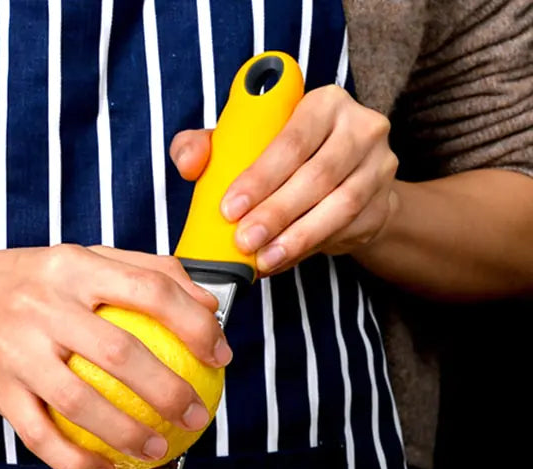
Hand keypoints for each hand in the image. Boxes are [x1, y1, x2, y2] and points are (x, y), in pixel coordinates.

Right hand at [0, 244, 230, 468]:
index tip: (221, 356)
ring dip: (128, 435)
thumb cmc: (26, 281)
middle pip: (119, 353)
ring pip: (79, 403)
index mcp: (72, 265)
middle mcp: (42, 304)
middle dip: (170, 392)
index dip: (195, 324)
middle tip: (197, 416)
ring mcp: (15, 348)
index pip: (149, 289)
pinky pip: (40, 437)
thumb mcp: (81, 259)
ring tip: (160, 449)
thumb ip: (145, 270)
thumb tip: (208, 307)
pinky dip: (76, 464)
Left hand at [170, 85, 398, 274]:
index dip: (260, 177)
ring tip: (263, 258)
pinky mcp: (384, 205)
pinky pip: (346, 230)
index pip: (292, 141)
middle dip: (276, 213)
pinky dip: (309, 250)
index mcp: (324, 103)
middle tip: (243, 241)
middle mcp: (362, 128)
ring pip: (339, 207)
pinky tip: (282, 260)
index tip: (229, 208)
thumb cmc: (286, 158)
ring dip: (297, 238)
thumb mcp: (244, 144)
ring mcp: (379, 168)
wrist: (343, 180)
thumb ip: (208, 146)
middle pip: (317, 176)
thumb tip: (189, 161)